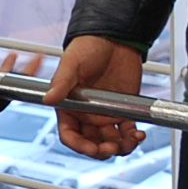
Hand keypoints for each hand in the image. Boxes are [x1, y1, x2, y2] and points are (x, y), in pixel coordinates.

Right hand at [45, 36, 146, 156]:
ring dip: (120, 147)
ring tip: (129, 142)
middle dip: (101, 150)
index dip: (79, 145)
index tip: (91, 148)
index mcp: (69, 107)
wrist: (114, 37)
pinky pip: (127, 131)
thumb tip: (49, 98)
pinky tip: (138, 134)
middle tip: (111, 148)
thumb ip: (62, 82)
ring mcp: (105, 114)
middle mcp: (86, 114)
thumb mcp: (72, 63)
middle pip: (91, 143)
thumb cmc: (88, 47)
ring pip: (111, 141)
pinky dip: (133, 137)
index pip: (69, 134)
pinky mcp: (122, 110)